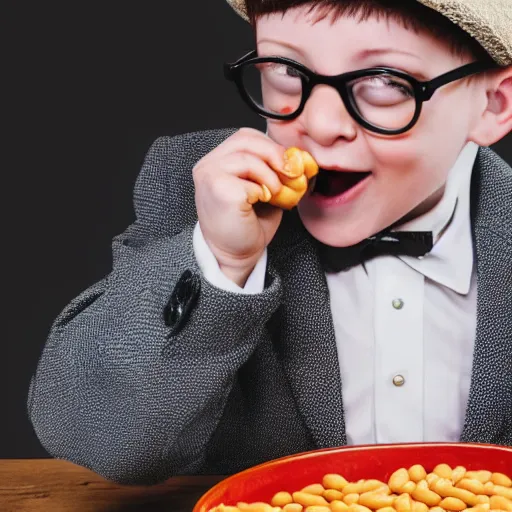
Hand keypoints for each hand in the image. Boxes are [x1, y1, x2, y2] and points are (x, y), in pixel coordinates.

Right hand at [193, 128, 285, 285]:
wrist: (234, 254)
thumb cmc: (247, 224)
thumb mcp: (263, 188)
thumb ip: (273, 169)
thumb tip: (298, 158)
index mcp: (217, 161)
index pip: (246, 136)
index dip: (271, 146)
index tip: (289, 164)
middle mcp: (208, 165)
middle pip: (246, 139)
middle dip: (275, 155)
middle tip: (290, 174)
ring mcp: (210, 176)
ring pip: (248, 158)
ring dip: (270, 176)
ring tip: (275, 194)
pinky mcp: (218, 191)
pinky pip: (249, 182)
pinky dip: (262, 191)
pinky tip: (262, 203)